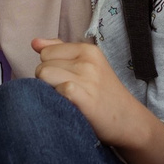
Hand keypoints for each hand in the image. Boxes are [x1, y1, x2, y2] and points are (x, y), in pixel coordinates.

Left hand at [30, 38, 163, 163]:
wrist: (129, 120)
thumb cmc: (104, 94)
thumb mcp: (88, 65)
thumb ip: (60, 51)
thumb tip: (34, 43)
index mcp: (88, 49)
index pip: (46, 52)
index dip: (50, 68)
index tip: (66, 80)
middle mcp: (88, 60)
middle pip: (42, 65)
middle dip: (47, 81)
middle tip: (67, 93)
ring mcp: (87, 78)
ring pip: (43, 76)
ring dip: (49, 91)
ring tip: (66, 100)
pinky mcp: (84, 97)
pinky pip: (56, 91)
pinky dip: (58, 100)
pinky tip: (70, 106)